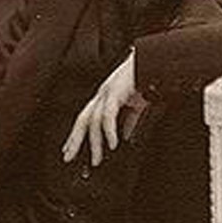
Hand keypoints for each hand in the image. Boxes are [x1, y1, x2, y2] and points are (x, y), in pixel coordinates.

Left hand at [61, 51, 145, 166]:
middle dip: (74, 139)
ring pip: (93, 121)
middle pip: (82, 120)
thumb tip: (125, 137)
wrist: (154, 62)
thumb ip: (129, 120)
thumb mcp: (137, 105)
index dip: (76, 134)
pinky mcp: (115, 92)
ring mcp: (107, 92)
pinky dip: (109, 131)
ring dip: (94, 142)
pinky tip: (113, 144)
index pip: (85, 118)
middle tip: (68, 157)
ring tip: (96, 160)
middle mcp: (102, 94)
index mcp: (105, 96)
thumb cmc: (146, 80)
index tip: (70, 149)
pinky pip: (108, 115)